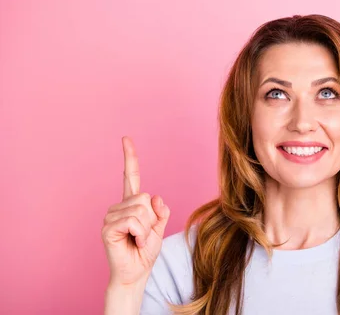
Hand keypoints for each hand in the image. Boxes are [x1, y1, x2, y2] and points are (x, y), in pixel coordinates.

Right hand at [101, 136, 169, 286]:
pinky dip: (141, 233)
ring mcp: (111, 216)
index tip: (126, 138)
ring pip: (141, 210)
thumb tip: (155, 196)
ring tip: (138, 239)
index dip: (129, 158)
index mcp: (132, 204)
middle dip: (152, 219)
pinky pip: (133, 221)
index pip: (131, 176)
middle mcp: (119, 207)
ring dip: (146, 229)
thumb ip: (160, 211)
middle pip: (145, 198)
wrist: (136, 272)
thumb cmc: (145, 251)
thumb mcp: (160, 228)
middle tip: (144, 234)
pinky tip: (134, 242)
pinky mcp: (107, 227)